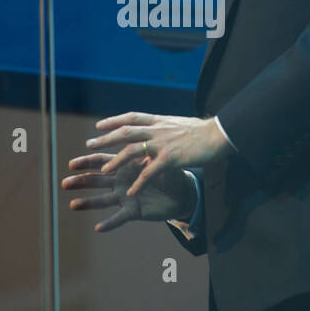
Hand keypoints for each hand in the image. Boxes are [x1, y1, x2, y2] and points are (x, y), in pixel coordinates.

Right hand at [62, 152, 195, 232]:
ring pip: (102, 200)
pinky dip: (109, 223)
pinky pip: (119, 218)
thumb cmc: (169, 173)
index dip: (87, 162)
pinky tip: (98, 228)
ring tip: (72, 205)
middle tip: (65, 183)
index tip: (71, 164)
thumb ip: (149, 156)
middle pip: (96, 180)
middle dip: (81, 181)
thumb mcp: (158, 161)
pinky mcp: (133, 211)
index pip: (102, 162)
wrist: (182, 193)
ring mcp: (124, 197)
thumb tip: (144, 148)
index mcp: (124, 166)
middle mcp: (120, 182)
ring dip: (87, 203)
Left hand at [85, 111, 229, 198]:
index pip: (131, 117)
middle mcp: (157, 130)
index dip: (114, 121)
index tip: (99, 125)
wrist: (220, 134)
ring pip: (132, 151)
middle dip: (105, 139)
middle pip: (125, 132)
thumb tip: (160, 128)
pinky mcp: (170, 158)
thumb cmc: (204, 131)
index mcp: (160, 120)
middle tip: (89, 145)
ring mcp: (162, 143)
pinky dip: (139, 182)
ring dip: (116, 161)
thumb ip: (166, 128)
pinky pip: (150, 172)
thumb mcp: (180, 124)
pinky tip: (131, 192)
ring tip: (104, 171)